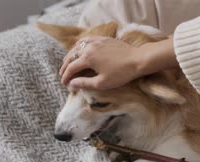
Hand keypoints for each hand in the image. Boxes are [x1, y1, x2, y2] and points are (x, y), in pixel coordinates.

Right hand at [60, 35, 177, 90]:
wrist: (137, 60)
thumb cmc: (121, 74)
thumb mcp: (102, 83)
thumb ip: (85, 83)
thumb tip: (72, 83)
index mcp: (87, 59)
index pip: (71, 68)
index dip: (66, 76)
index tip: (63, 83)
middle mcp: (89, 47)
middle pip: (72, 56)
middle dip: (65, 66)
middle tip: (63, 74)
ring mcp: (96, 41)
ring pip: (78, 46)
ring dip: (71, 55)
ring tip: (69, 62)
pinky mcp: (103, 39)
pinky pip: (87, 39)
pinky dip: (81, 45)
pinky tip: (80, 48)